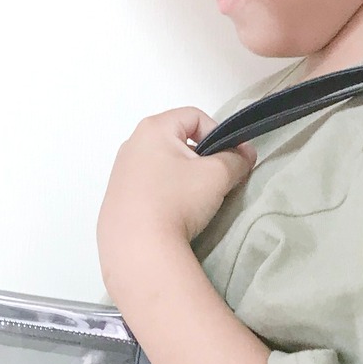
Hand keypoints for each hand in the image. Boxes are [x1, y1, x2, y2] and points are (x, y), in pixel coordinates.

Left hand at [97, 107, 255, 290]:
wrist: (137, 247)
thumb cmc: (177, 200)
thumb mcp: (217, 176)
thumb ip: (236, 159)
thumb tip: (245, 153)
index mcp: (153, 129)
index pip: (194, 116)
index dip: (218, 132)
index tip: (228, 159)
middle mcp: (131, 144)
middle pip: (177, 139)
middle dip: (201, 157)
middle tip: (214, 181)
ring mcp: (120, 172)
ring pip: (163, 163)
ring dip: (183, 176)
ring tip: (194, 200)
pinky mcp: (116, 197)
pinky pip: (148, 184)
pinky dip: (165, 192)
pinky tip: (172, 212)